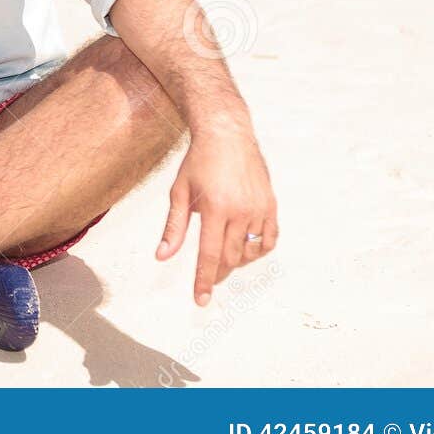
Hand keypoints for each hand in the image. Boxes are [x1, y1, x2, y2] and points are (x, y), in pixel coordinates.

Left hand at [156, 127, 277, 305]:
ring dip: (236, 261)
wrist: (227, 134)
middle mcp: (241, 210)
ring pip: (250, 251)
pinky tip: (245, 248)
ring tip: (223, 254)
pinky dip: (258, 250)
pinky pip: (269, 239)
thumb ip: (173, 227)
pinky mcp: (271, 204)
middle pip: (230, 257)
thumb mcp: (179, 192)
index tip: (201, 299)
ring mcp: (259, 208)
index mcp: (216, 208)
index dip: (204, 280)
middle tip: (209, 278)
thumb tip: (162, 256)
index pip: (209, 255)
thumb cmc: (199, 161)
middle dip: (218, 273)